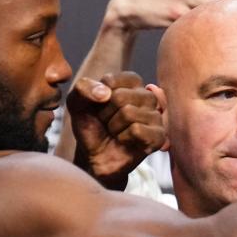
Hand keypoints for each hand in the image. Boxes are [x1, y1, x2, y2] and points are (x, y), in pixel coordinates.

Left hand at [69, 71, 165, 188]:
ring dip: (113, 127)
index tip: (99, 106)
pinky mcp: (159, 136)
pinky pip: (137, 130)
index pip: (111, 80)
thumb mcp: (77, 103)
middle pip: (120, 97)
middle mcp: (147, 96)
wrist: (95, 156)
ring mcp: (156, 116)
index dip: (97, 97)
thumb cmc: (91, 126)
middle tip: (107, 123)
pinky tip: (125, 141)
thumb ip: (83, 88)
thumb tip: (105, 93)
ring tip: (116, 132)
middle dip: (105, 114)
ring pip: (128, 113)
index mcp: (132, 82)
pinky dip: (123, 138)